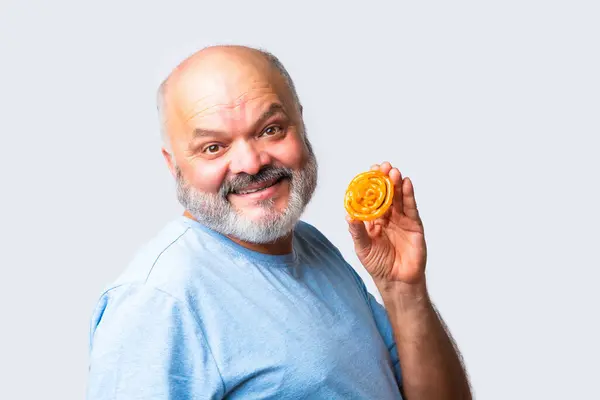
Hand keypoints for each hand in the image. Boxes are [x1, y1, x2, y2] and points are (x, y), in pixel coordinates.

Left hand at [346, 162, 426, 288]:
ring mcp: (401, 219)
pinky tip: (406, 183)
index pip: (370, 198)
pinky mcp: (414, 224)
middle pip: (385, 193)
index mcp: (372, 220)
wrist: (398, 281)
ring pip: (398, 197)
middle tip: (382, 166)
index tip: (368, 172)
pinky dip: (408, 194)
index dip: (369, 185)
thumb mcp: (363, 248)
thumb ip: (357, 232)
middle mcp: (387, 216)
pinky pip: (411, 207)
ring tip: (393, 172)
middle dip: (384, 179)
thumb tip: (349, 215)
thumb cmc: (378, 265)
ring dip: (396, 183)